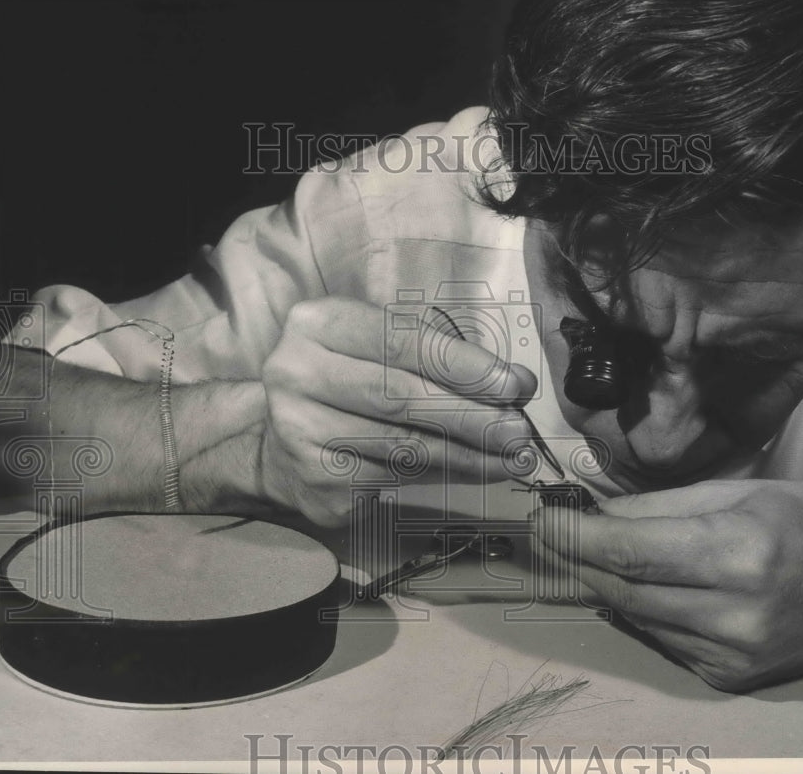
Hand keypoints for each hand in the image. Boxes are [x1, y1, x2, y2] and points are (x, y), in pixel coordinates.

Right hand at [259, 297, 536, 524]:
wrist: (283, 438)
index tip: (515, 385)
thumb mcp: (382, 346)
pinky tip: (475, 471)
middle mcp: (296, 372)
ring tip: (511, 457)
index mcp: (318, 323)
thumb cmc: (349, 379)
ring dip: (468, 454)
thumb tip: (513, 385)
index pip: (402, 342)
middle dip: (472, 415)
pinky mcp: (314, 480)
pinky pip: (393, 478)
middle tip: (519, 430)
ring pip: (403, 445)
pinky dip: (443, 476)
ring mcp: (299, 430)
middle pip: (401, 397)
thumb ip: (440, 355)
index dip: (464, 366)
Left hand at [534, 479, 802, 690]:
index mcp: (738, 554)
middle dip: (577, 560)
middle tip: (550, 533)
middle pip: (622, 590)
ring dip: (602, 585)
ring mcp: (731, 655)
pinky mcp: (728, 676)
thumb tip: (594, 513)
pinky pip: (660, 638)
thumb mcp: (738, 491)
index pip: (629, 551)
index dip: (573, 537)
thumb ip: (659, 507)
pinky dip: (638, 609)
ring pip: (634, 617)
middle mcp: (733, 614)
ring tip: (585, 552)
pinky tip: (635, 585)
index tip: (539, 520)